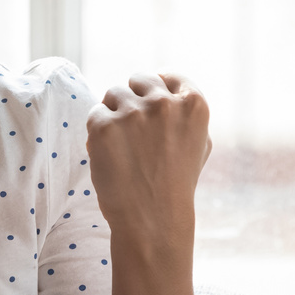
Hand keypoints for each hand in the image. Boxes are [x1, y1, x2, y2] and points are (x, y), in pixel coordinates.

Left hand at [85, 74, 211, 260]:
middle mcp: (164, 102)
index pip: (168, 75)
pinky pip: (95, 113)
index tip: (151, 107)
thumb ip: (186, 110)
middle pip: (137, 80)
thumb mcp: (200, 142)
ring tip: (123, 145)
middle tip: (134, 131)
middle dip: (133, 99)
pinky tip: (111, 153)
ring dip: (114, 113)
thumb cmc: (176, 183)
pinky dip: (98, 132)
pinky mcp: (103, 125)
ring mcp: (132, 112)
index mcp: (194, 104)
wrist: (153, 219)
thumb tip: (165, 79)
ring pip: (113, 93)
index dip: (157, 88)